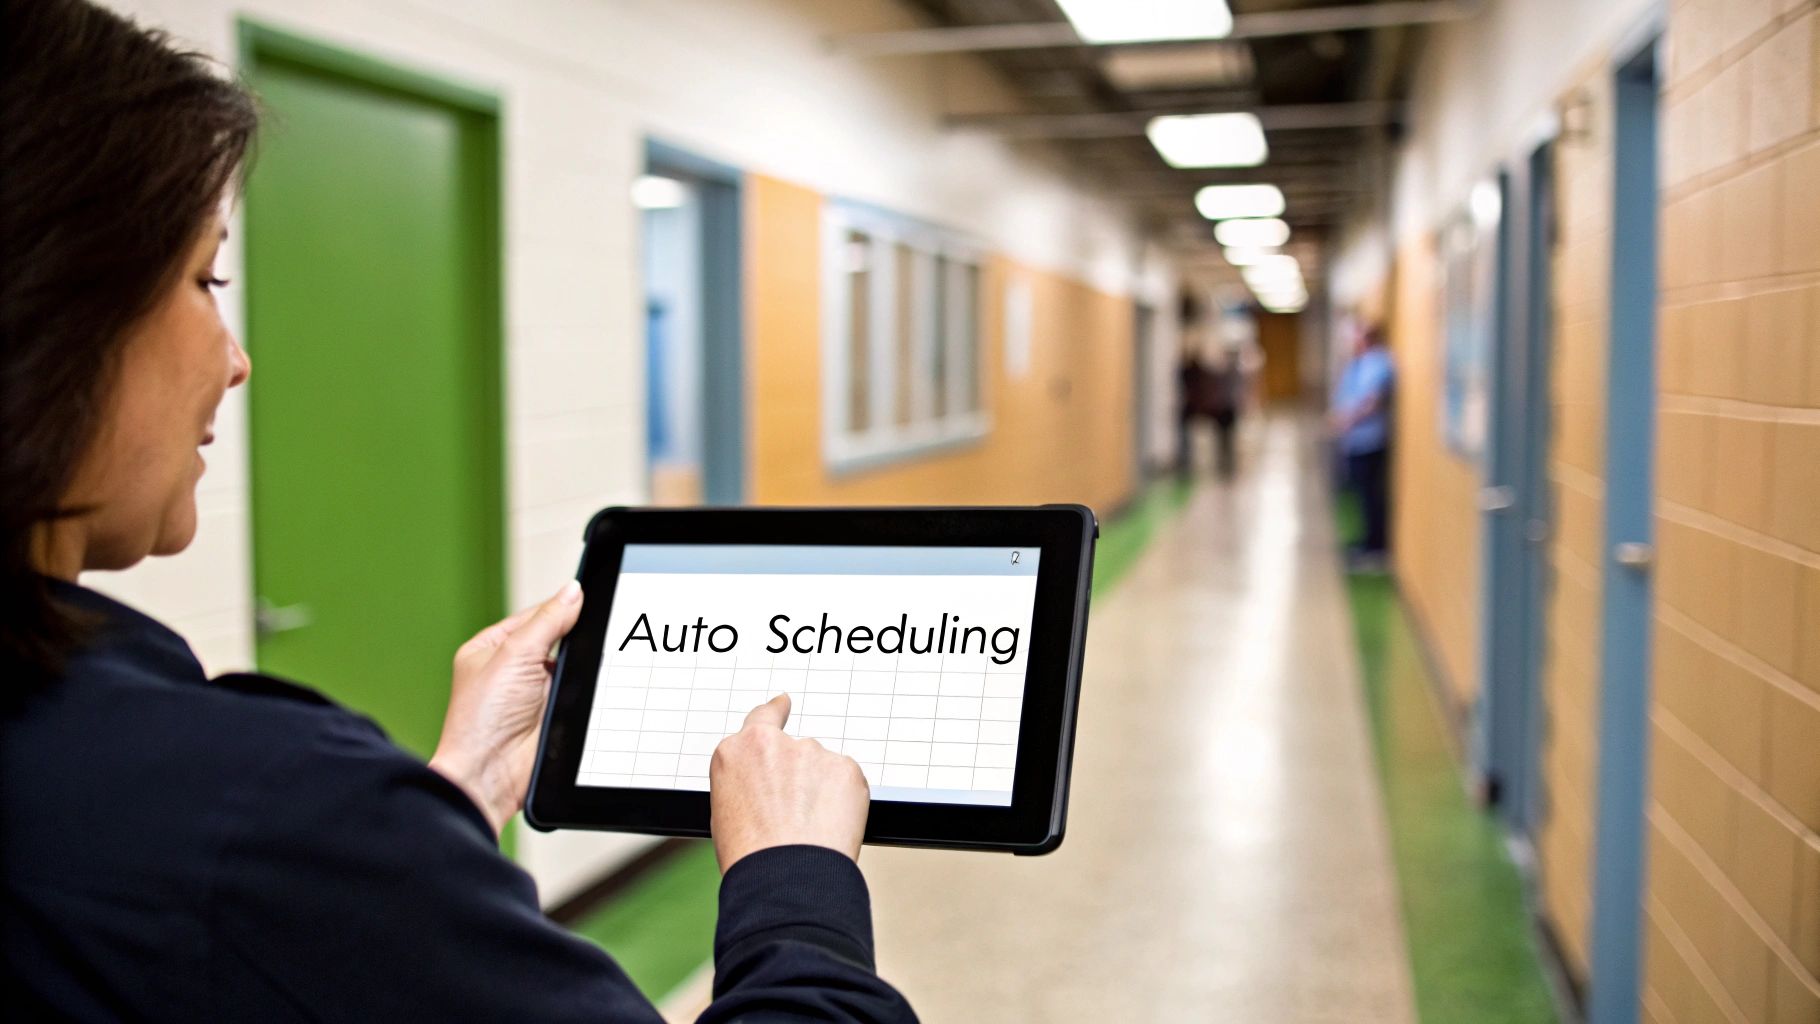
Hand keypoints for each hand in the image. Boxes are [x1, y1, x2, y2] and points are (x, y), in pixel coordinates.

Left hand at [431, 580, 583, 836]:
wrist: (491, 773)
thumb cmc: (482, 719)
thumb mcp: (515, 654)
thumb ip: (548, 621)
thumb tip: (572, 592)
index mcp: (490, 648)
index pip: (532, 617)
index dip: (558, 608)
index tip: (585, 598)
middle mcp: (510, 670)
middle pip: (554, 640)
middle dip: (573, 637)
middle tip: (592, 630)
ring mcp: (532, 693)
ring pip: (569, 665)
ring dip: (579, 665)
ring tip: (586, 664)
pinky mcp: (551, 714)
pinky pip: (577, 690)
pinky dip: (585, 687)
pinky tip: (588, 684)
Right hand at [709, 694, 869, 872]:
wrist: (786, 876)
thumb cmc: (751, 857)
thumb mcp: (726, 813)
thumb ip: (748, 782)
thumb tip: (766, 786)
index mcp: (736, 752)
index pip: (761, 717)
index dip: (776, 710)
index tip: (784, 703)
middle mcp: (774, 743)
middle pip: (795, 751)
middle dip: (801, 776)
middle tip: (798, 813)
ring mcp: (812, 753)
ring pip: (822, 769)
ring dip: (821, 791)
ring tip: (808, 830)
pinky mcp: (845, 768)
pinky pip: (847, 782)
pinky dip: (844, 802)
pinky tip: (829, 828)